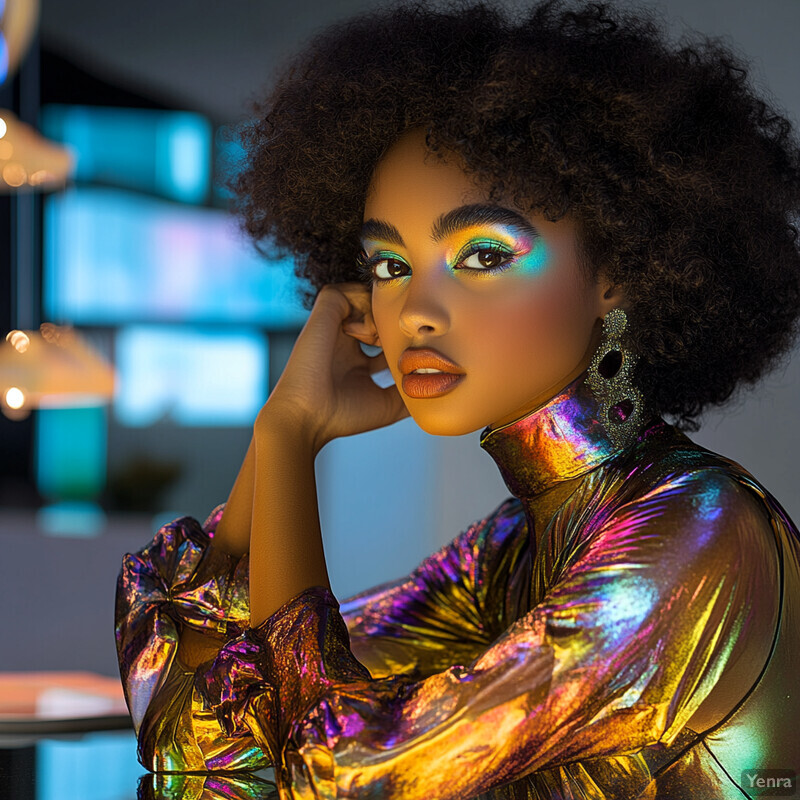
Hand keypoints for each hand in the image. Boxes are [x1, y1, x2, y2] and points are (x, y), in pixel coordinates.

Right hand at [257, 282, 408, 451]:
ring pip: (366, 301)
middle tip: (409, 337)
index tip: (420, 349)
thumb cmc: (343, 416)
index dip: (402, 342)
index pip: (385, 340)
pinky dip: (363, 308)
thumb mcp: (387, 404)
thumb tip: (436, 387)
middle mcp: (345, 341)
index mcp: (356, 361)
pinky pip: (349, 291)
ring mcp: (334, 327)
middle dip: (396, 323)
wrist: (308, 416)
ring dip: (379, 316)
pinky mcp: (324, 313)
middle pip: (378, 317)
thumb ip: (408, 392)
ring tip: (379, 341)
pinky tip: (366, 334)